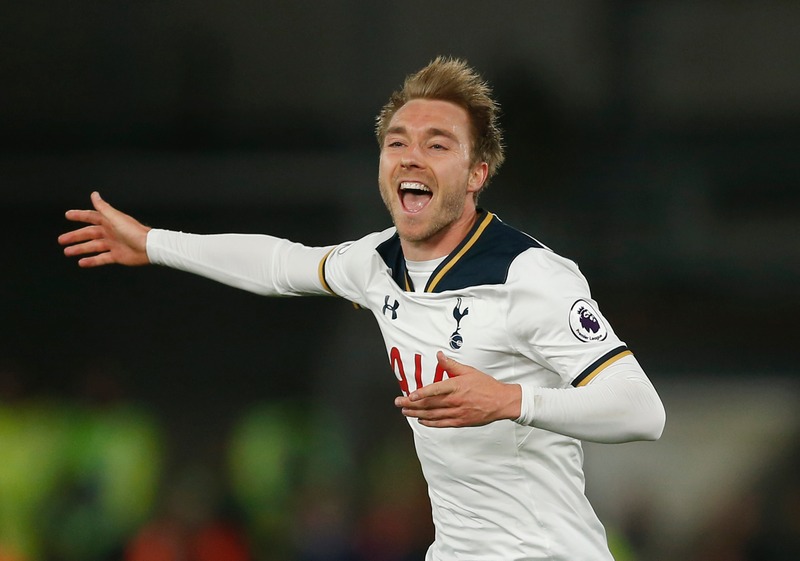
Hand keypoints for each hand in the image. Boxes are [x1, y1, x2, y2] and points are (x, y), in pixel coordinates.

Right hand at [59, 191, 150, 266]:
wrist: (148, 247)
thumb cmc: (133, 231)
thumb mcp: (115, 218)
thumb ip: (103, 207)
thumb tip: (94, 194)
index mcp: (109, 222)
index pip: (90, 217)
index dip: (79, 215)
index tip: (68, 215)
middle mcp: (110, 232)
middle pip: (88, 234)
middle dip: (75, 236)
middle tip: (61, 240)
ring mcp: (113, 244)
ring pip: (92, 246)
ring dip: (80, 249)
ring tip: (67, 252)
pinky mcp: (117, 256)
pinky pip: (101, 258)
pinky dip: (91, 261)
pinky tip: (81, 262)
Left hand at [394, 351, 520, 427]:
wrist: (501, 402)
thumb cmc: (486, 386)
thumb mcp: (469, 371)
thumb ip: (451, 365)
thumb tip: (439, 355)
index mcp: (456, 386)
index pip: (435, 390)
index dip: (421, 394)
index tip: (410, 396)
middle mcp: (455, 400)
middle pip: (429, 404)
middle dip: (412, 404)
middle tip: (399, 403)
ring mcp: (457, 413)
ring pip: (432, 415)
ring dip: (417, 414)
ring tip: (405, 411)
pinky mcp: (460, 421)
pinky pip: (441, 423)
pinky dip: (430, 422)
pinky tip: (421, 420)